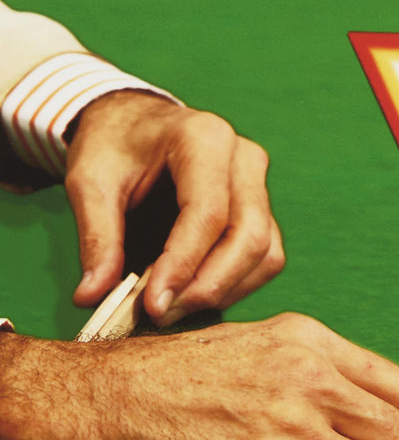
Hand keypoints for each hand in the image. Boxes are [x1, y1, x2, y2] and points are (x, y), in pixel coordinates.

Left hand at [65, 91, 283, 325]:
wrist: (134, 124)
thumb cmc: (114, 147)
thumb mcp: (89, 182)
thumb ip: (96, 237)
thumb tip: (91, 296)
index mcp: (204, 138)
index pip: (208, 212)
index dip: (183, 264)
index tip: (152, 305)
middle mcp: (244, 158)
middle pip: (250, 236)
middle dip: (210, 285)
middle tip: (162, 315)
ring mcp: (259, 184)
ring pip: (267, 252)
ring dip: (225, 290)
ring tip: (173, 308)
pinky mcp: (262, 208)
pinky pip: (266, 257)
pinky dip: (235, 285)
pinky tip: (193, 295)